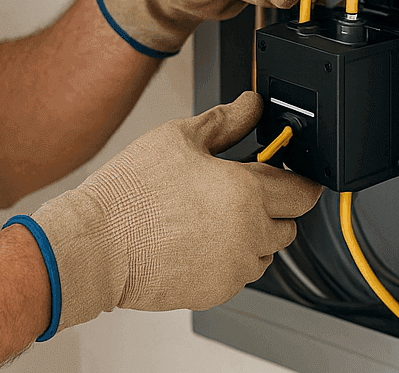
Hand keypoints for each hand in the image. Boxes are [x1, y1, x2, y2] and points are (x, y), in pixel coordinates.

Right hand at [29, 91, 322, 329]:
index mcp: (247, 193)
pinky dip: (229, 257)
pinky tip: (196, 237)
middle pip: (290, 224)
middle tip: (237, 189)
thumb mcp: (180, 137)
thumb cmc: (131, 192)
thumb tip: (252, 105)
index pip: (303, 191)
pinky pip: (239, 272)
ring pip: (266, 252)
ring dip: (253, 234)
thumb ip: (227, 120)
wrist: (96, 244)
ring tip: (210, 214)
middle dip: (273, 206)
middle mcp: (249, 236)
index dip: (298, 177)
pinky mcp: (216, 292)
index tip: (286, 171)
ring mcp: (234, 269)